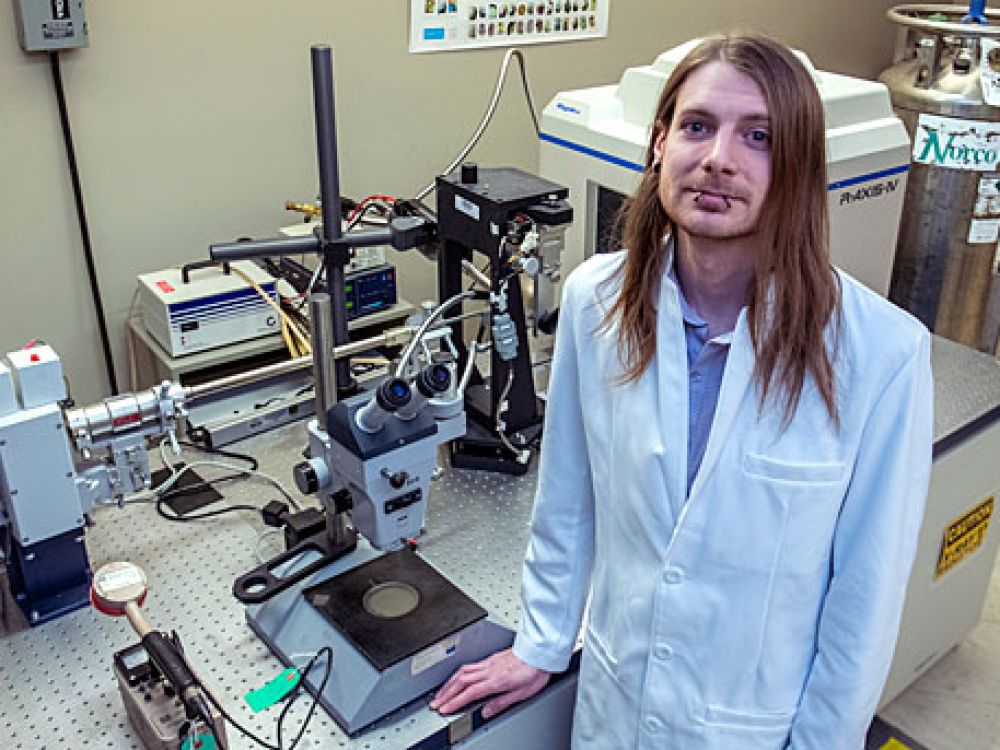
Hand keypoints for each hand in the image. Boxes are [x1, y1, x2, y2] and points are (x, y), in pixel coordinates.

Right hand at [430, 648, 550, 718]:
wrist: (539, 653)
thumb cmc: (533, 672)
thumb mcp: (521, 694)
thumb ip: (501, 703)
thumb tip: (485, 712)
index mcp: (495, 681)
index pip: (470, 693)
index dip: (455, 701)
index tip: (444, 709)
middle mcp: (489, 671)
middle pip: (461, 682)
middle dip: (446, 693)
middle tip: (435, 703)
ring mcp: (489, 663)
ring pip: (463, 672)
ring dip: (449, 683)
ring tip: (440, 692)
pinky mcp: (491, 659)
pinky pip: (469, 665)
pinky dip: (458, 672)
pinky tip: (456, 676)